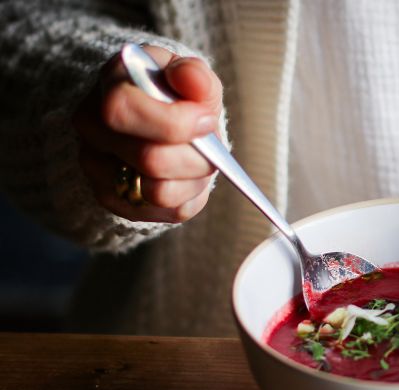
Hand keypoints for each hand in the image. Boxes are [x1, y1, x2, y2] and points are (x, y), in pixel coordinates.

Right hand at [73, 45, 222, 222]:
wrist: (160, 119)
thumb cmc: (175, 94)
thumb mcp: (189, 75)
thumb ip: (195, 75)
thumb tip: (191, 78)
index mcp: (109, 87)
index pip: (122, 110)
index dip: (173, 121)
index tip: (207, 120)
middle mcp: (92, 128)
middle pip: (148, 159)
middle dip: (196, 158)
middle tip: (211, 147)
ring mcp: (98, 168)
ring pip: (158, 192)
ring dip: (194, 180)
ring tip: (199, 162)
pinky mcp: (116, 200)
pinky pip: (167, 212)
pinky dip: (190, 196)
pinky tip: (188, 177)